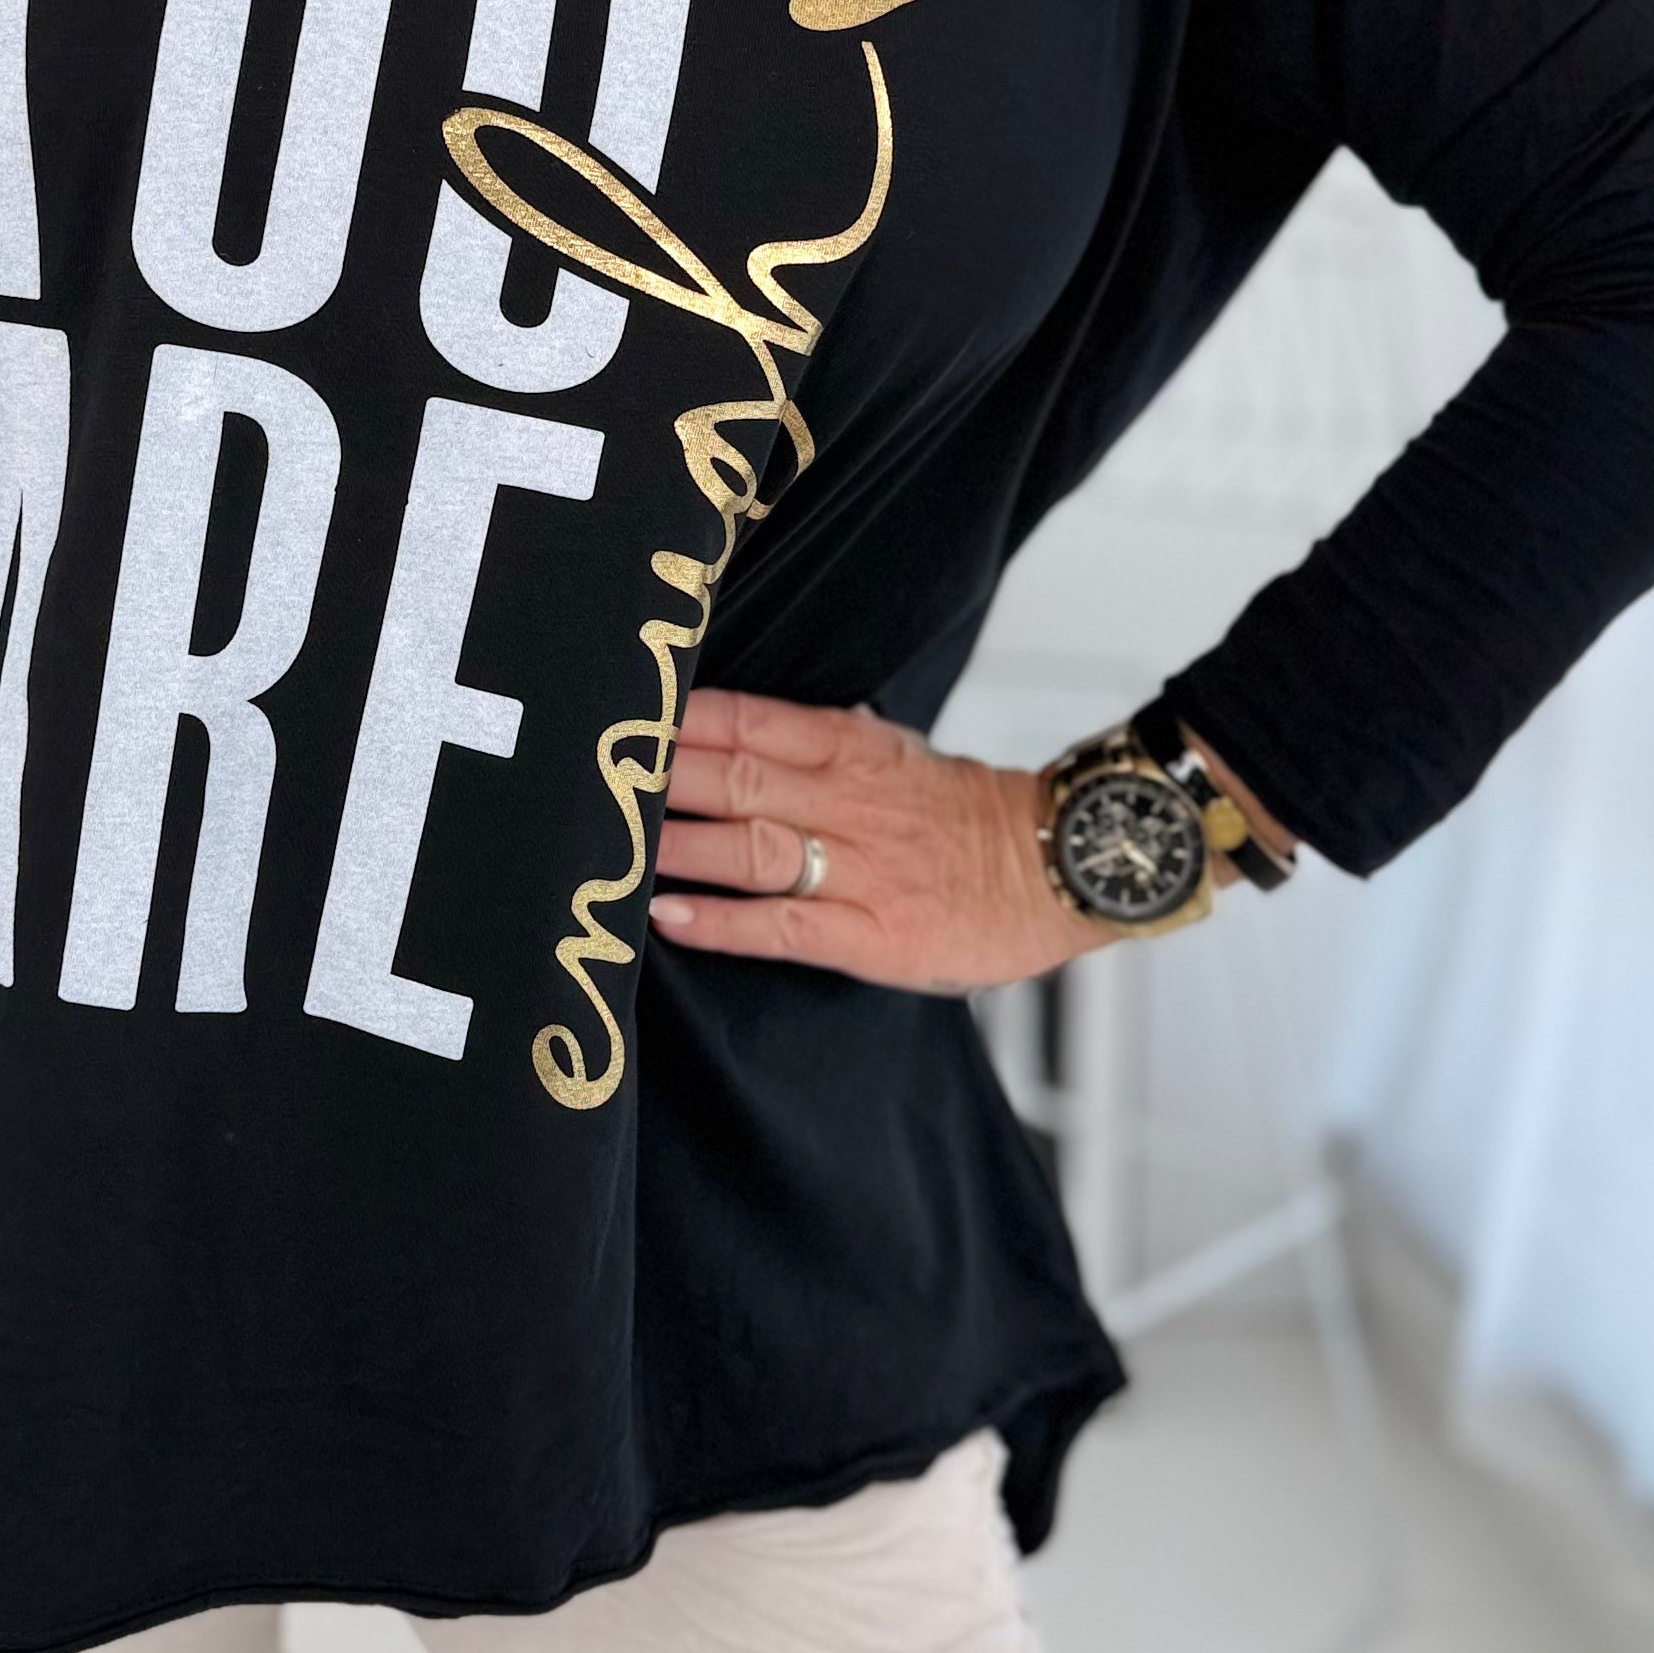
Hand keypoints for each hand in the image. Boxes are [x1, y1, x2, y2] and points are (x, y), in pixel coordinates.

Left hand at [652, 686, 1114, 993]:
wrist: (1065, 866)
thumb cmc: (975, 817)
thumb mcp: (900, 754)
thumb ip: (826, 742)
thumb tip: (748, 724)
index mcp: (852, 749)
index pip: (748, 720)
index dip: (678, 721)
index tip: (615, 717)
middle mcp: (848, 801)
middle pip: (734, 778)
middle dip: (656, 779)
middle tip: (588, 778)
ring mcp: (860, 869)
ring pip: (749, 846)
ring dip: (673, 845)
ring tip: (608, 846)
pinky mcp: (873, 935)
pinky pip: (784, 925)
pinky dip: (721, 920)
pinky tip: (668, 917)